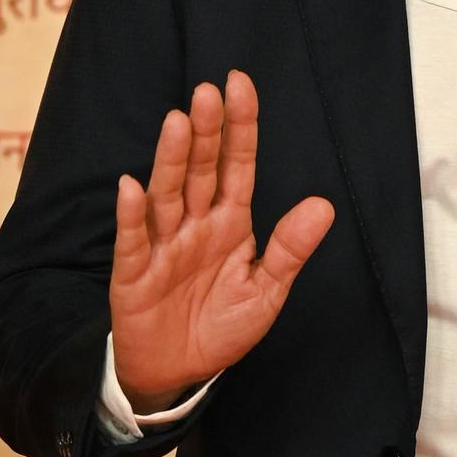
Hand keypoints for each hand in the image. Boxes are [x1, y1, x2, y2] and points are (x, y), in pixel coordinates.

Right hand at [109, 70, 333, 412]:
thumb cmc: (220, 326)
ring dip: (171, 160)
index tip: (239, 84)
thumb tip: (324, 206)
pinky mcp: (134, 274)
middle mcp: (195, 225)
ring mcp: (163, 246)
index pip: (237, 166)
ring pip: (168, 195)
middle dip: (206, 132)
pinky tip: (132, 187)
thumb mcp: (266, 291)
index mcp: (230, 223)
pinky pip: (134, 241)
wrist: (178, 371)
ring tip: (177, 123)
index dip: (239, 127)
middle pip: (201, 171)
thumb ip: (290, 248)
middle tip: (207, 92)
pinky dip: (133, 216)